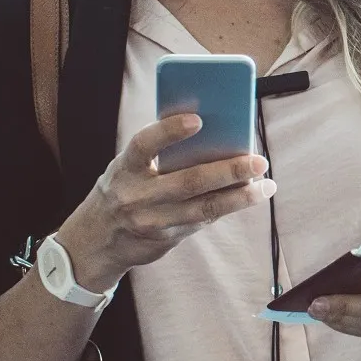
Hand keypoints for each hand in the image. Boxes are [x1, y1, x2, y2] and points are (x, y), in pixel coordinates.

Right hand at [54, 114, 273, 291]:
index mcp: (125, 168)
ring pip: (204, 208)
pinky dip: (228, 207)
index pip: (144, 144)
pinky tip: (248, 196)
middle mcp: (136, 195)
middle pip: (188, 181)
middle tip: (259, 160)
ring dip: (240, 196)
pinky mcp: (166, 239)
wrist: (95, 241)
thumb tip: (213, 132)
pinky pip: (203, 220)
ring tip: (266, 185)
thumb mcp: (129, 167)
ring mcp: (152, 221)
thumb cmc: (123, 189)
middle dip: (228, 170)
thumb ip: (160, 153)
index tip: (198, 119)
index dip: (169, 131)